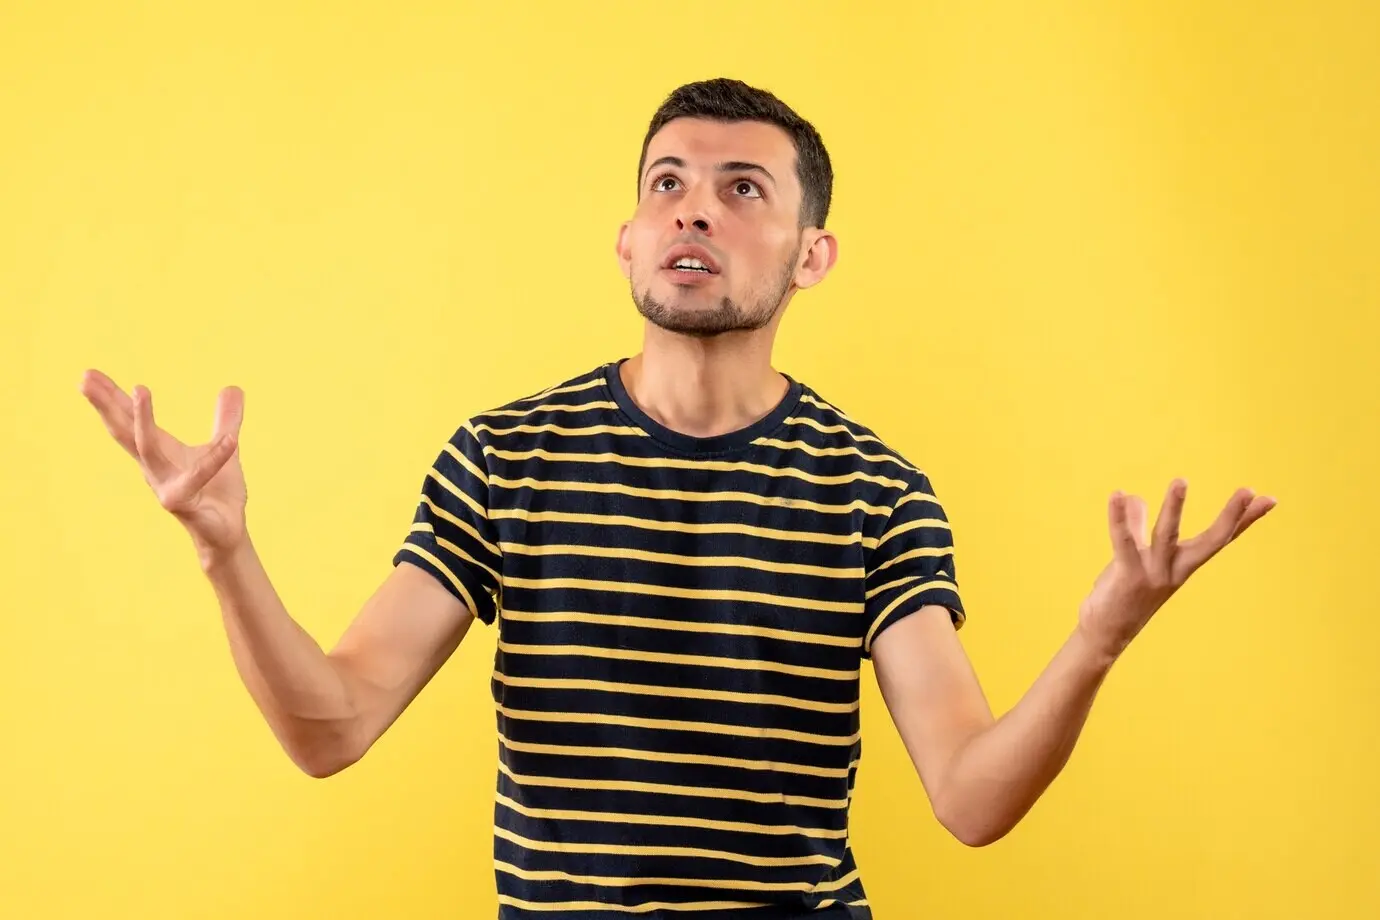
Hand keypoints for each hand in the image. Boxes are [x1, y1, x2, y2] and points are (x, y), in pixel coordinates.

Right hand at [80, 369, 247, 562]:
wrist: (227, 531)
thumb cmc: (218, 491)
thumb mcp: (224, 446)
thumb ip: (226, 418)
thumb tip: (233, 388)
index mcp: (160, 452)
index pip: (128, 421)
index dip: (110, 399)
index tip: (88, 374)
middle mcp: (155, 468)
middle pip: (124, 431)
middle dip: (106, 404)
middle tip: (85, 377)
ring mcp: (166, 485)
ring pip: (148, 450)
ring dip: (143, 420)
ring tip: (140, 389)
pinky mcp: (185, 503)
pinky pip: (198, 476)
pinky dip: (214, 457)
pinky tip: (230, 439)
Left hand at [1077, 479, 1276, 660]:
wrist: (1105, 634)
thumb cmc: (1122, 594)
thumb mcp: (1133, 556)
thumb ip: (1136, 525)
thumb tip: (1134, 496)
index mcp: (1182, 564)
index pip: (1219, 538)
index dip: (1244, 520)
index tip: (1269, 499)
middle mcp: (1174, 570)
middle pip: (1210, 541)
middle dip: (1231, 516)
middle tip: (1248, 490)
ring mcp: (1153, 574)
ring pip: (1166, 536)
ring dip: (1174, 508)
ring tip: (1181, 481)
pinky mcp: (1128, 576)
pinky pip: (1124, 542)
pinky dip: (1119, 517)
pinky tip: (1117, 495)